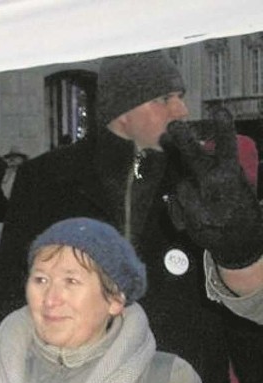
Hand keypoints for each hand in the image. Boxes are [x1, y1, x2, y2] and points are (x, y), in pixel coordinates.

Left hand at [160, 108, 262, 268]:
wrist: (239, 242)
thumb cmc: (239, 207)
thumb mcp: (240, 184)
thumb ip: (224, 167)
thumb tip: (205, 147)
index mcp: (232, 177)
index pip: (228, 146)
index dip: (223, 128)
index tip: (219, 110)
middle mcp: (214, 188)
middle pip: (194, 158)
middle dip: (182, 140)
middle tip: (172, 127)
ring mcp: (199, 205)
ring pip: (180, 182)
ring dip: (183, 181)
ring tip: (195, 189)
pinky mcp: (187, 220)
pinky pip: (175, 202)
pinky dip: (179, 201)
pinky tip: (190, 204)